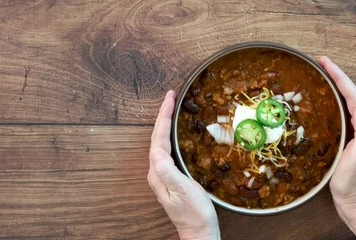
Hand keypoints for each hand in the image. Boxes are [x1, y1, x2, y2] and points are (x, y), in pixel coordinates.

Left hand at [148, 90, 219, 239]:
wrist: (199, 231)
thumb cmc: (194, 213)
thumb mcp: (181, 190)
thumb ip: (166, 170)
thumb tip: (156, 151)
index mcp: (158, 171)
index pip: (158, 137)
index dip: (163, 116)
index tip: (170, 98)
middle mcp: (157, 171)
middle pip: (157, 137)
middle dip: (163, 115)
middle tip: (171, 97)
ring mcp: (164, 174)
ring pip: (162, 142)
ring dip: (166, 123)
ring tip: (173, 108)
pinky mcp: (172, 176)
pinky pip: (169, 149)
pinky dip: (172, 135)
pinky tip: (178, 132)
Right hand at [318, 57, 355, 208]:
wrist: (353, 198)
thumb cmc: (354, 180)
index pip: (353, 95)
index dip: (340, 77)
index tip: (326, 63)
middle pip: (351, 94)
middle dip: (337, 76)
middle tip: (321, 63)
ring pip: (346, 101)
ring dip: (335, 86)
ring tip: (322, 74)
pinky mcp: (349, 136)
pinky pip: (341, 112)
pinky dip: (333, 100)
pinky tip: (324, 99)